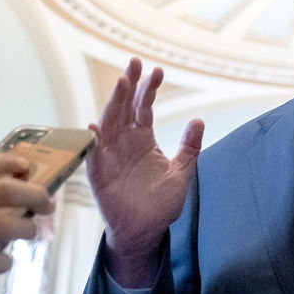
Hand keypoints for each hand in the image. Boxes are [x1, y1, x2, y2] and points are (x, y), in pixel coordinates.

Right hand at [87, 58, 203, 282]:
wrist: (146, 231)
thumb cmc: (160, 204)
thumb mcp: (182, 172)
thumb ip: (190, 147)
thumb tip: (198, 120)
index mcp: (143, 140)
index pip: (145, 108)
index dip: (150, 89)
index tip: (159, 71)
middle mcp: (125, 143)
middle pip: (125, 107)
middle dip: (130, 85)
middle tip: (135, 62)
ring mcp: (111, 155)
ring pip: (111, 122)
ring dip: (116, 103)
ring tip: (123, 83)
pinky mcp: (100, 173)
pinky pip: (94, 153)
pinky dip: (95, 139)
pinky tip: (96, 125)